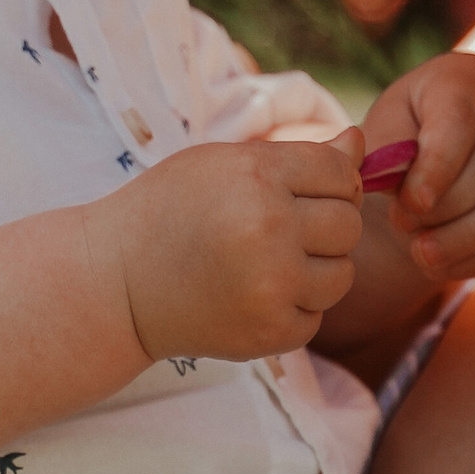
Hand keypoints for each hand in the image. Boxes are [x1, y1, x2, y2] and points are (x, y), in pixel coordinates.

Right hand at [111, 132, 364, 363]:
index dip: (327, 182)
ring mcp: (272, 286)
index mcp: (258, 176)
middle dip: (324, 226)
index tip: (295, 193)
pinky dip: (293, 308)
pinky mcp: (271, 333)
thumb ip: (298, 156)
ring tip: (266, 264)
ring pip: (342, 274)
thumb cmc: (170, 210)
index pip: (342, 173)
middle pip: (349, 225)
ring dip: (315, 270)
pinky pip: (317, 316)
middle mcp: (270, 229)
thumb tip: (360, 140)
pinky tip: (252, 295)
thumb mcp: (224, 164)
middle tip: (277, 231)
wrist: (114, 284)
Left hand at [360, 52, 474, 284]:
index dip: (438, 167)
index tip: (409, 204)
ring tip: (422, 255)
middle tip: (405, 228)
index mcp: (473, 78)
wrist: (448, 142)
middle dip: (450, 206)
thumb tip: (388, 179)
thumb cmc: (411, 131)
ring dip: (471, 237)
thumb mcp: (389, 127)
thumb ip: (386, 148)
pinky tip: (446, 266)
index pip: (462, 120)